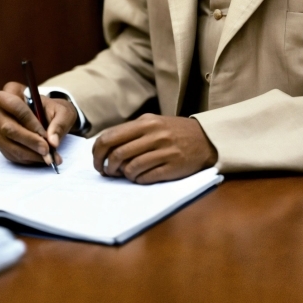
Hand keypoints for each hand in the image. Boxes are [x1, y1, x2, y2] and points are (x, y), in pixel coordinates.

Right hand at [0, 81, 76, 166]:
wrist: (51, 121)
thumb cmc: (56, 112)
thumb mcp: (64, 112)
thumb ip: (60, 124)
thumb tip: (52, 141)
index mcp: (13, 92)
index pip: (13, 104)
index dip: (28, 121)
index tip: (45, 134)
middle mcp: (0, 110)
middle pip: (7, 127)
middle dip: (29, 140)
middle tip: (47, 150)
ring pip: (8, 143)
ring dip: (29, 153)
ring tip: (48, 157)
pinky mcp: (2, 143)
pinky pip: (10, 153)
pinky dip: (27, 158)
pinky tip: (41, 158)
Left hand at [92, 114, 217, 183]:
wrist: (205, 139)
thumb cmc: (174, 132)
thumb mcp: (153, 124)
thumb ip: (131, 132)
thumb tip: (105, 147)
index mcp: (145, 122)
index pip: (110, 137)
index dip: (97, 152)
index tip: (97, 161)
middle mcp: (154, 134)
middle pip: (117, 154)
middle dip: (108, 167)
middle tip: (108, 172)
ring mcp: (164, 151)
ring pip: (131, 168)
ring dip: (124, 175)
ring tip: (127, 174)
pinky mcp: (172, 167)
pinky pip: (146, 177)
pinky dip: (139, 180)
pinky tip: (141, 177)